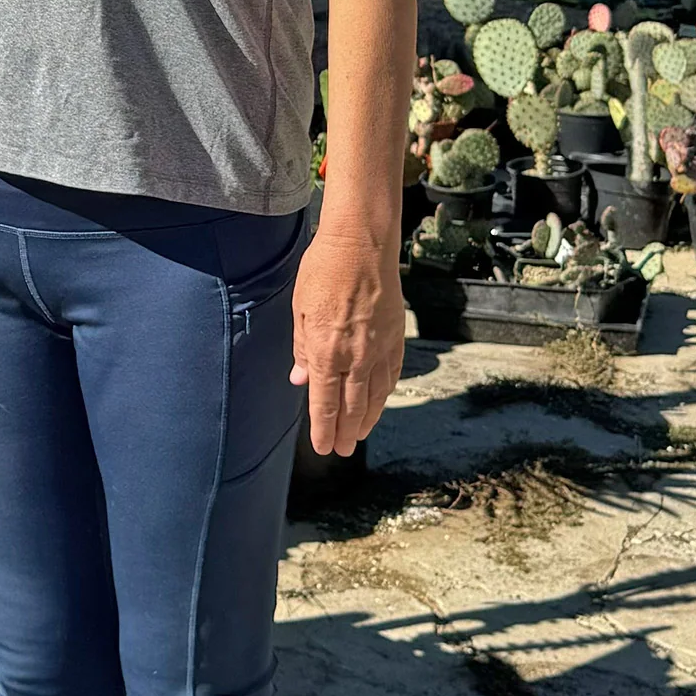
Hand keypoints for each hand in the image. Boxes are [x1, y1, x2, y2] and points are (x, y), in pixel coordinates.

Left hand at [289, 225, 404, 456]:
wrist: (362, 244)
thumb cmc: (323, 270)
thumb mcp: (299, 308)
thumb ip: (301, 348)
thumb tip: (299, 379)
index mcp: (325, 350)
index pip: (325, 402)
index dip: (323, 429)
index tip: (323, 448)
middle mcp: (355, 355)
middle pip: (352, 406)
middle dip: (346, 433)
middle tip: (342, 450)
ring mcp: (379, 348)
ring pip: (375, 396)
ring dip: (367, 419)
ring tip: (360, 435)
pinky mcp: (396, 337)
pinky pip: (391, 375)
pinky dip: (384, 394)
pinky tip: (379, 402)